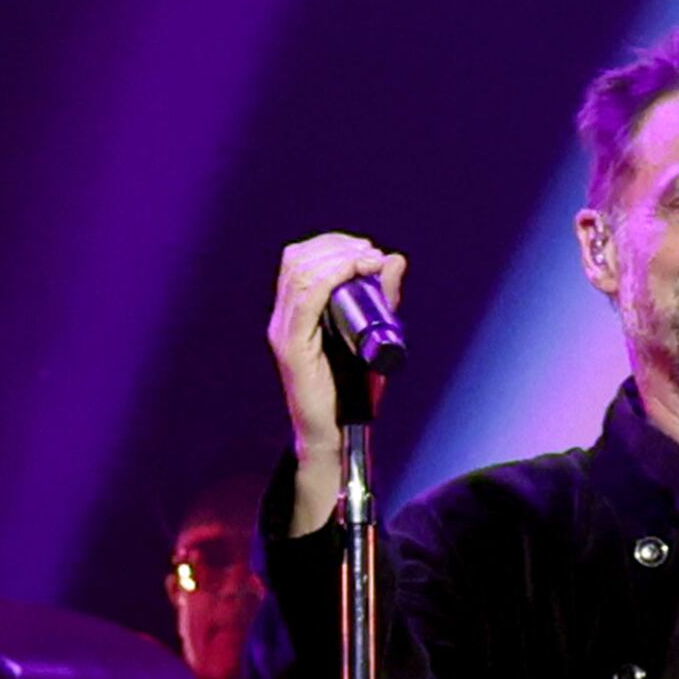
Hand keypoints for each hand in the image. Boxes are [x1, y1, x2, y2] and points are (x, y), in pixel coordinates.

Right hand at [266, 230, 407, 532]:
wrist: (338, 435)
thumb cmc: (354, 390)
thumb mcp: (374, 334)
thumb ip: (384, 300)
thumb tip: (395, 260)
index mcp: (295, 313)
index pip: (300, 260)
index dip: (331, 244)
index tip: (366, 248)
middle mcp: (283, 318)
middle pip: (297, 260)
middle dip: (336, 246)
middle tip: (370, 252)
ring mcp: (284, 332)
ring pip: (300, 274)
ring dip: (337, 257)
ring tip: (368, 259)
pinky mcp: (292, 348)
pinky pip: (306, 300)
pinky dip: (331, 277)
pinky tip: (354, 270)